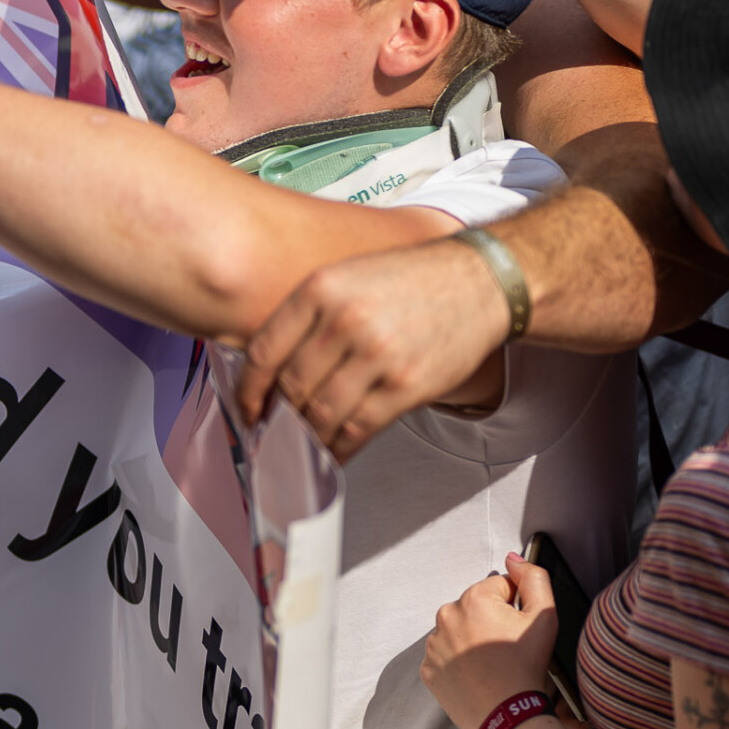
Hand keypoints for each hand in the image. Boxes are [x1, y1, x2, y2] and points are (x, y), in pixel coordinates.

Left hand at [234, 232, 509, 454]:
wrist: (481, 281)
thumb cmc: (410, 281)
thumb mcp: (348, 277)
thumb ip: (308, 316)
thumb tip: (270, 371)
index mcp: (320, 290)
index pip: (264, 353)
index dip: (248, 390)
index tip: (247, 409)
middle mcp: (344, 321)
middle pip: (291, 388)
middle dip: (278, 417)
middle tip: (274, 431)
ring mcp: (377, 355)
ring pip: (321, 414)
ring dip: (307, 437)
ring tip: (303, 444)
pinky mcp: (406, 385)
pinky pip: (358, 429)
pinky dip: (340, 448)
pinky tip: (333, 452)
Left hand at [421, 553, 557, 728]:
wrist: (506, 716)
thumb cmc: (525, 668)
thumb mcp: (544, 616)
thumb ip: (534, 578)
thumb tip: (514, 558)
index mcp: (473, 599)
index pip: (499, 587)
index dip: (515, 606)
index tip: (518, 629)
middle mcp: (445, 616)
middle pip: (476, 607)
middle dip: (491, 621)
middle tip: (507, 649)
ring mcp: (433, 644)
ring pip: (459, 630)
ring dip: (473, 640)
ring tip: (492, 664)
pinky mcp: (427, 668)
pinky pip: (446, 655)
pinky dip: (459, 661)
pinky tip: (476, 674)